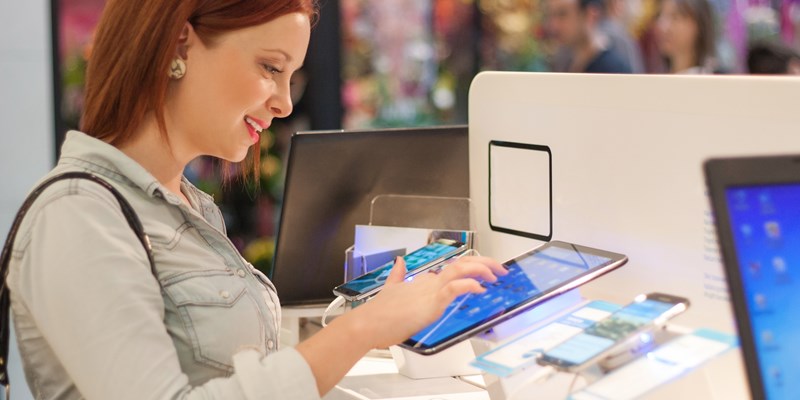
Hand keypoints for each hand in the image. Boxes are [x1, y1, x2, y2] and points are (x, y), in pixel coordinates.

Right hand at [352, 255, 506, 348]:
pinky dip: (469, 285)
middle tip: (498, 268)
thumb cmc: (378, 313)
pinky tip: (480, 288)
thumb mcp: (390, 289)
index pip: (451, 268)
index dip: (470, 267)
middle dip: (483, 263)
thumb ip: (396, 274)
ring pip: (461, 269)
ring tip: (495, 274)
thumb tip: (398, 261)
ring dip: (481, 269)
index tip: (483, 271)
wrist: (367, 323)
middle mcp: (428, 282)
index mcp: (422, 281)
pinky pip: (455, 288)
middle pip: (461, 263)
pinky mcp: (431, 302)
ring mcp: (430, 291)